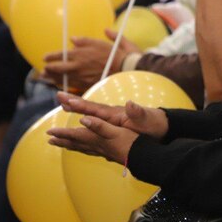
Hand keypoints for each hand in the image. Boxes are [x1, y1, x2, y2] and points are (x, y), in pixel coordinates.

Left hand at [43, 29, 139, 91]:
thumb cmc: (114, 53)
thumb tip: (72, 39)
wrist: (126, 67)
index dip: (50, 57)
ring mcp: (81, 77)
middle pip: (57, 69)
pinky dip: (63, 84)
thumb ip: (84, 40)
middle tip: (43, 69)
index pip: (60, 55)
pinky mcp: (87, 84)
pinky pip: (71, 85)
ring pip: (62, 78)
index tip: (44, 57)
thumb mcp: (99, 42)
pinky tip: (59, 84)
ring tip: (46, 78)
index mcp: (80, 54)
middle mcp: (78, 66)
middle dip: (48, 69)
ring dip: (52, 78)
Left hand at [47, 114, 137, 164]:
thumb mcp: (116, 130)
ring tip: (61, 144)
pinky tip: (84, 148)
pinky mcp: (108, 153)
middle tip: (50, 140)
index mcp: (97, 139)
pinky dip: (82, 148)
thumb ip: (99, 125)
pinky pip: (90, 150)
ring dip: (70, 145)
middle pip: (75, 143)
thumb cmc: (131, 142)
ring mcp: (102, 151)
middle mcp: (96, 146)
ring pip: (82, 148)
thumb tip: (83, 119)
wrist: (143, 157)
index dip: (62, 133)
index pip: (75, 135)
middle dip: (62, 140)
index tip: (49, 132)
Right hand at [54, 91, 168, 138]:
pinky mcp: (115, 126)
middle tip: (58, 95)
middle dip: (74, 102)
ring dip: (76, 108)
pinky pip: (96, 122)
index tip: (68, 100)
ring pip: (91, 114)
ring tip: (62, 103)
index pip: (96, 108)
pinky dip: (85, 119)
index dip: (82, 105)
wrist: (163, 126)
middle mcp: (113, 114)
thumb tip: (130, 103)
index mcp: (117, 113)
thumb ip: (138, 112)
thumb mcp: (147, 119)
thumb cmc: (155, 124)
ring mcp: (113, 119)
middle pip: (90, 107)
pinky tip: (79, 119)